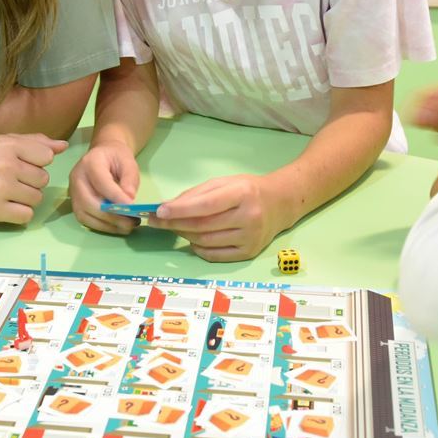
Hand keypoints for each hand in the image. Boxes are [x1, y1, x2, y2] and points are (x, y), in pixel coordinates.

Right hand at [0, 134, 67, 225]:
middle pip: (43, 179)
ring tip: (9, 193)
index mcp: (7, 145)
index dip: (38, 162)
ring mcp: (0, 189)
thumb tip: (63, 147)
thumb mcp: (4, 143)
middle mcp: (5, 166)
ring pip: (37, 198)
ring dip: (27, 198)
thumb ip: (35, 142)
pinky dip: (20, 213)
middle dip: (32, 181)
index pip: (46, 156)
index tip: (22, 164)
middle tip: (13, 180)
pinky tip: (7, 206)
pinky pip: (27, 215)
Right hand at [70, 142, 141, 235]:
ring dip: (107, 225)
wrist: (103, 154)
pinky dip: (102, 226)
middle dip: (111, 216)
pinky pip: (86, 220)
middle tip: (131, 222)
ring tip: (127, 226)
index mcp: (90, 162)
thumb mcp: (128, 161)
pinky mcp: (75, 204)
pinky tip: (117, 226)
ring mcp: (73, 192)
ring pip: (85, 215)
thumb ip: (130, 178)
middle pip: (89, 202)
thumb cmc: (116, 157)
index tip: (131, 208)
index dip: (115, 197)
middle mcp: (77, 178)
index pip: (101, 182)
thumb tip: (129, 199)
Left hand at [155, 174, 292, 262]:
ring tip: (175, 227)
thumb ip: (196, 194)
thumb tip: (167, 208)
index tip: (159, 212)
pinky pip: (214, 255)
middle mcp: (249, 217)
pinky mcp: (249, 253)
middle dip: (175, 224)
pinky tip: (192, 239)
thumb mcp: (224, 182)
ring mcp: (250, 238)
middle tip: (157, 221)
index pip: (206, 205)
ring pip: (206, 241)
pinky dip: (198, 248)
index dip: (180, 210)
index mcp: (242, 194)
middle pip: (203, 226)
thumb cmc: (247, 190)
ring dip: (184, 235)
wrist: (279, 204)